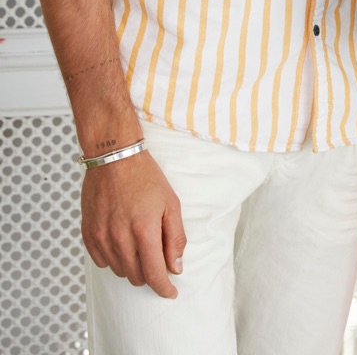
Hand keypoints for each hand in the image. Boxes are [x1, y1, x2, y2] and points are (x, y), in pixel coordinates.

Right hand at [81, 149, 185, 298]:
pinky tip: (122, 241)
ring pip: (119, 271)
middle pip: (136, 276)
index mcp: (143, 231)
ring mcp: (101, 237)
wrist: (114, 156)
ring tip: (139, 242)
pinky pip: (101, 261)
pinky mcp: (88, 233)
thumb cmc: (145, 177)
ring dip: (132, 265)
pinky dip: (114, 258)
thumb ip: (175, 238)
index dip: (164, 288)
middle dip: (150, 272)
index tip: (171, 293)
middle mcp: (119, 238)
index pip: (154, 275)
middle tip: (157, 254)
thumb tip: (175, 267)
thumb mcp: (171, 203)